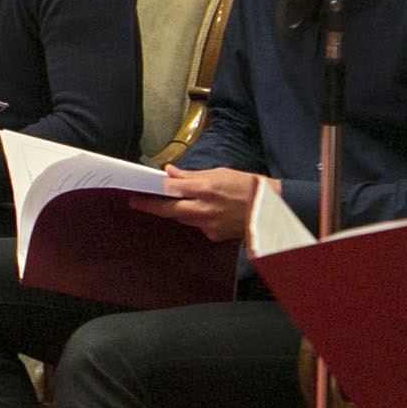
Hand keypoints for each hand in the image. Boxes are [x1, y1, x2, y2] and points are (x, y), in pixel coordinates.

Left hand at [135, 165, 259, 242]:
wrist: (269, 209)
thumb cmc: (248, 187)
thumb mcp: (219, 173)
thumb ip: (192, 175)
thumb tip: (171, 172)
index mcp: (205, 188)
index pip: (171, 189)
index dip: (154, 190)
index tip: (140, 190)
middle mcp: (204, 208)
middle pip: (169, 210)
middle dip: (151, 206)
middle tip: (137, 202)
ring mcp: (208, 224)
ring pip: (182, 218)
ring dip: (176, 210)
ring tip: (176, 201)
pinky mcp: (213, 235)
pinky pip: (197, 226)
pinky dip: (196, 218)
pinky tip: (207, 211)